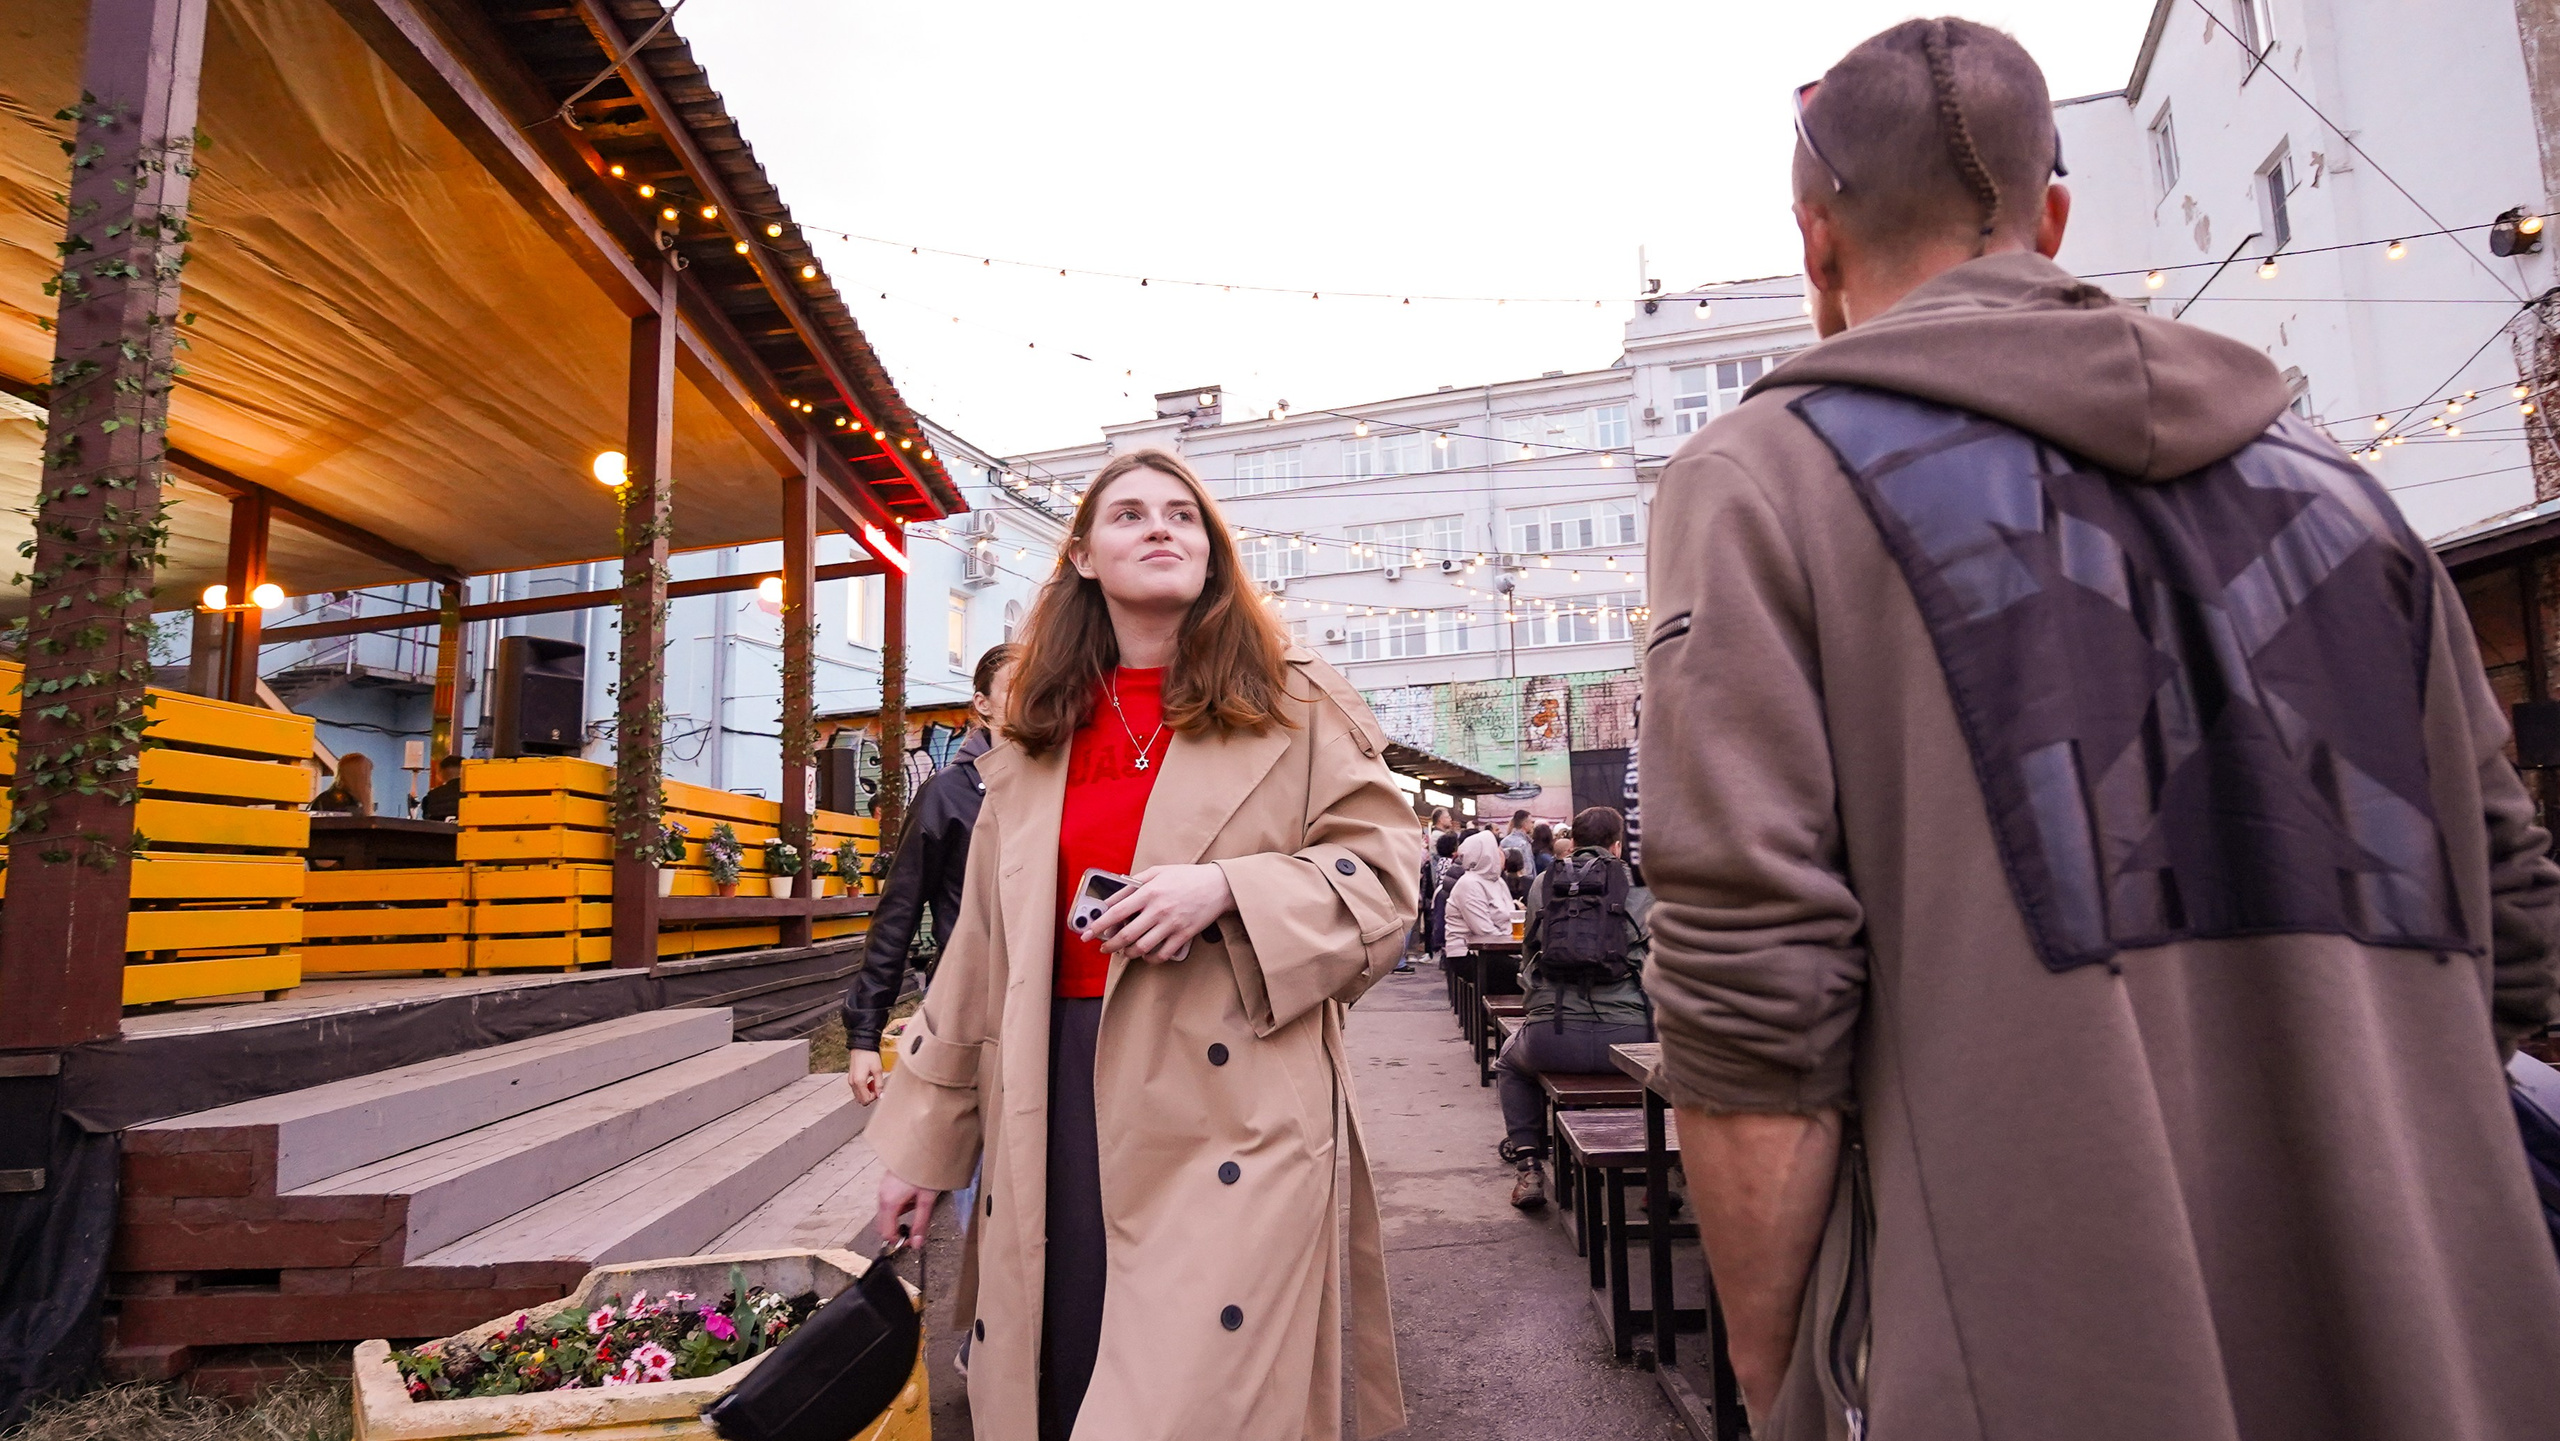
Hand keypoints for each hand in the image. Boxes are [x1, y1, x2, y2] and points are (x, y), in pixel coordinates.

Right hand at [845, 1050, 884, 1104]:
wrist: (862, 1047)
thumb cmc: (869, 1056)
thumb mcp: (878, 1070)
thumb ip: (879, 1084)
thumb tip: (881, 1095)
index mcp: (859, 1082)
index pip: (866, 1100)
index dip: (874, 1097)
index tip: (879, 1090)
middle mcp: (852, 1083)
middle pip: (861, 1100)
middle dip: (870, 1096)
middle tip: (876, 1087)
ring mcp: (850, 1081)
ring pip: (858, 1096)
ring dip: (866, 1093)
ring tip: (872, 1082)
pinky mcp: (851, 1079)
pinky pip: (857, 1090)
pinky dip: (863, 1089)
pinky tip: (868, 1080)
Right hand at [873, 1172, 939, 1250]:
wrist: (922, 1144)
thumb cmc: (924, 1169)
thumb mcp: (926, 1200)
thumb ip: (921, 1223)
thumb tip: (916, 1244)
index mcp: (889, 1202)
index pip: (886, 1233)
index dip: (898, 1242)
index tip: (911, 1242)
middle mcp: (882, 1196)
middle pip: (883, 1225)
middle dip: (896, 1231)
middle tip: (913, 1231)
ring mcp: (883, 1188)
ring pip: (886, 1213)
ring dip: (899, 1217)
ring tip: (918, 1206)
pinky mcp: (887, 1182)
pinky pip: (889, 1201)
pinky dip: (900, 1206)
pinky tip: (913, 1197)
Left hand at [1087, 863, 1232, 962]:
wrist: (1218, 885)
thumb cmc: (1186, 876)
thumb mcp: (1158, 871)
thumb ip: (1134, 882)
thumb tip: (1113, 895)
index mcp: (1149, 892)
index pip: (1117, 912)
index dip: (1099, 925)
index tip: (1087, 934)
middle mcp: (1158, 909)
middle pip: (1126, 935)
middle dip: (1110, 946)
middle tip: (1104, 948)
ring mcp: (1172, 924)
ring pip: (1142, 948)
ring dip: (1129, 953)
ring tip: (1125, 952)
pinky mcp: (1184, 935)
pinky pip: (1162, 954)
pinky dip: (1150, 959)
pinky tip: (1146, 955)